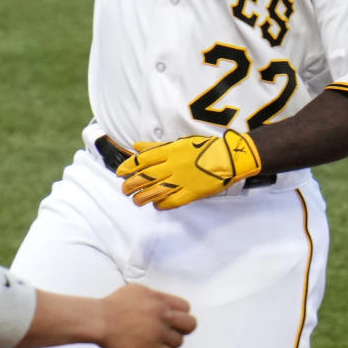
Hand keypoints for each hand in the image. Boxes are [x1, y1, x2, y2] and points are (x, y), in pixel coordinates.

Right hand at [97, 284, 195, 347]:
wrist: (98, 320)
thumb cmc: (112, 305)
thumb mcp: (135, 291)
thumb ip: (153, 296)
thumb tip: (163, 302)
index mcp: (159, 299)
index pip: (186, 307)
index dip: (179, 315)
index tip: (170, 320)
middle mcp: (162, 314)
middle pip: (190, 325)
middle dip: (182, 330)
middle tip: (170, 333)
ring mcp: (158, 332)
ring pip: (179, 342)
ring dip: (169, 344)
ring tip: (155, 343)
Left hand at [117, 132, 261, 208]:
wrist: (228, 157)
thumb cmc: (203, 148)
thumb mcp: (178, 143)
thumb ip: (155, 147)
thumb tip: (136, 146)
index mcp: (169, 151)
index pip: (142, 160)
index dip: (128, 167)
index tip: (120, 174)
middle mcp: (173, 165)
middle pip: (145, 177)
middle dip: (131, 185)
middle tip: (125, 190)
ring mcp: (182, 180)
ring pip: (155, 191)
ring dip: (142, 198)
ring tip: (137, 200)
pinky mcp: (192, 192)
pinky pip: (172, 201)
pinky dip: (161, 204)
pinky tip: (156, 205)